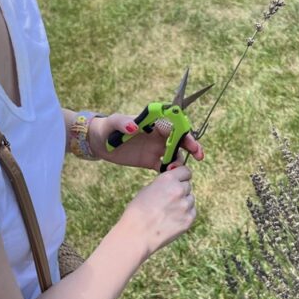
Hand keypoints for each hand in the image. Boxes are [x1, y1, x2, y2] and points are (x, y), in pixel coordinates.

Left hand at [90, 113, 205, 170]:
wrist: (99, 143)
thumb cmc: (107, 127)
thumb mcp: (113, 122)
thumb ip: (122, 122)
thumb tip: (133, 125)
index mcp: (154, 122)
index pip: (174, 124)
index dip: (184, 131)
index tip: (190, 140)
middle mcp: (159, 135)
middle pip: (181, 139)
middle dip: (192, 146)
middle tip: (199, 155)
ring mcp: (156, 148)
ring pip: (175, 154)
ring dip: (180, 161)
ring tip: (174, 169)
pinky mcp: (151, 161)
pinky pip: (165, 167)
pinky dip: (170, 172)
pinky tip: (169, 176)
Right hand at [119, 164, 196, 254]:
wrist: (137, 234)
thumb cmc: (138, 212)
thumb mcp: (148, 189)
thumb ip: (164, 184)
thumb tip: (174, 183)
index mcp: (168, 180)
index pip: (186, 171)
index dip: (182, 176)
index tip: (179, 180)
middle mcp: (179, 190)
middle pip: (188, 186)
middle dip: (180, 190)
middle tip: (169, 200)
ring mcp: (186, 205)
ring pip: (190, 199)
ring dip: (183, 203)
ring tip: (168, 212)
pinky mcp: (189, 219)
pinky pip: (192, 212)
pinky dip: (185, 214)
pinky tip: (172, 219)